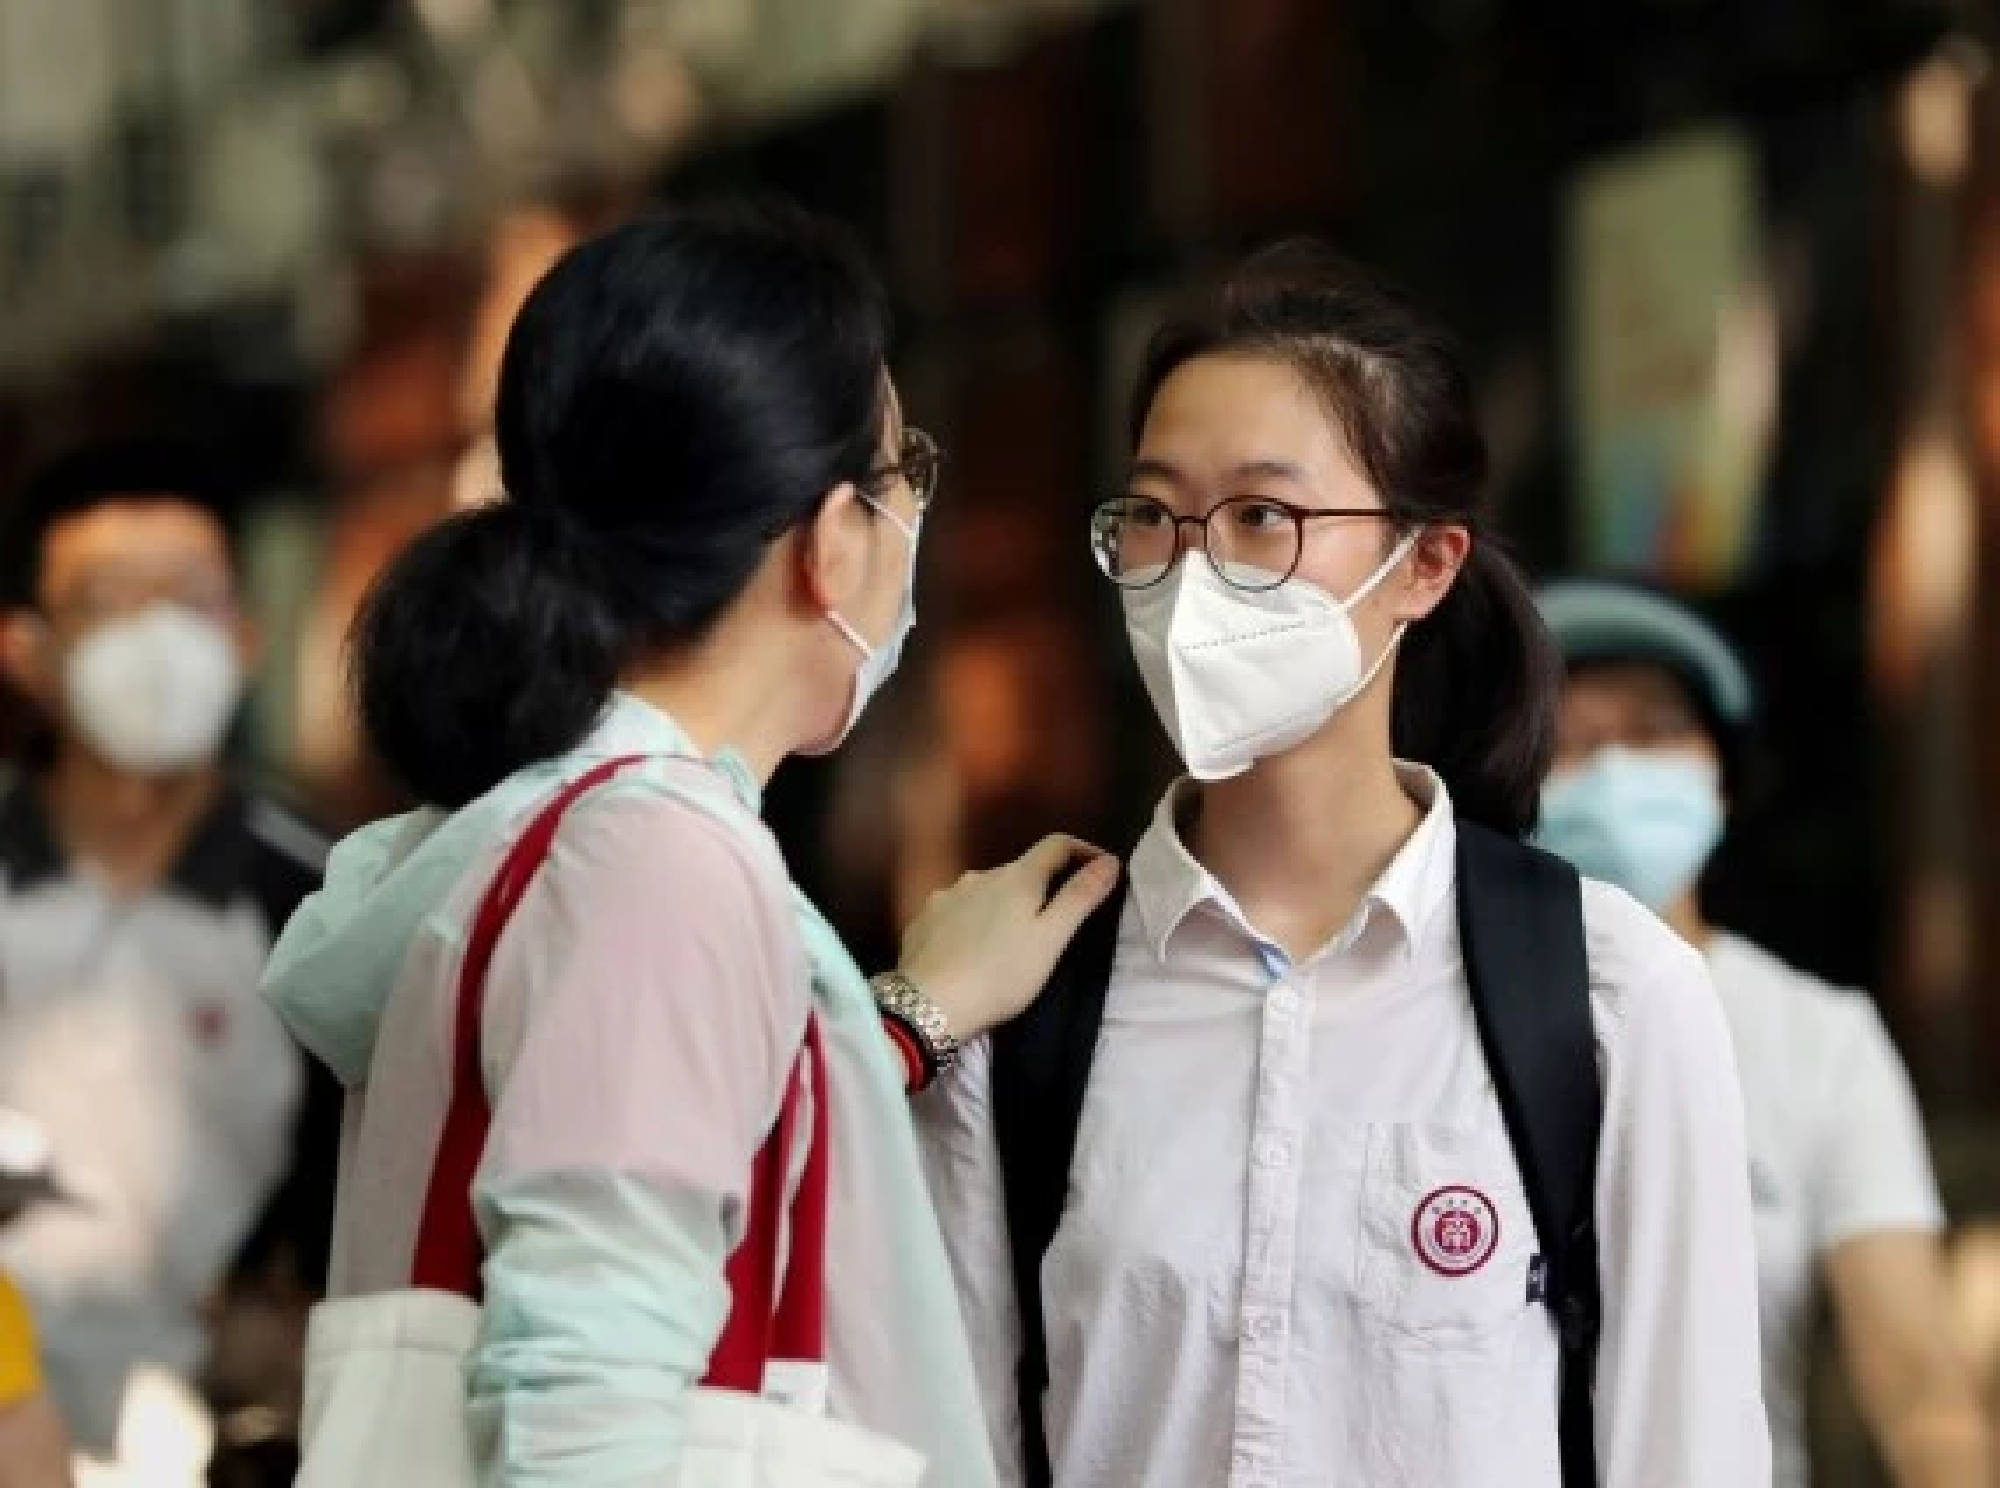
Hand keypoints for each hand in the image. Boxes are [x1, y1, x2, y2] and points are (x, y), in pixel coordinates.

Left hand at [894, 835, 1121, 1040]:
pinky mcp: (922, 919)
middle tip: (1055, 922)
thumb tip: (1109, 860)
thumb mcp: (1051, 939)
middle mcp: (979, 876)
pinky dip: (971, 920)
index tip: (1102, 869)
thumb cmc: (1001, 975)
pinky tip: (971, 948)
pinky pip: (956, 910)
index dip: (1084, 850)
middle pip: (1020, 869)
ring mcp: (946, 895)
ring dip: (1003, 904)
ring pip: (986, 890)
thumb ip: (1080, 897)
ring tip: (1010, 940)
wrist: (930, 1005)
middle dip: (1042, 886)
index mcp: (1017, 877)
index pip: (1057, 844)